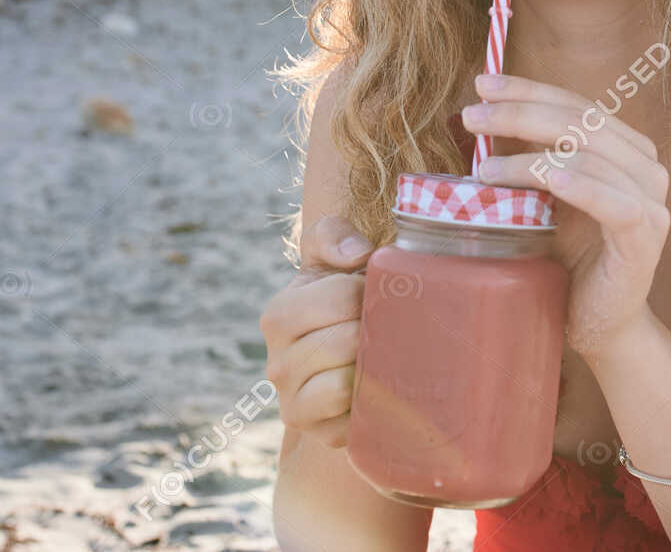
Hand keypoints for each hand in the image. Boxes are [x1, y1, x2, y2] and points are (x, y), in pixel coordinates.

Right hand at [259, 213, 372, 448]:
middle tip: (393, 323)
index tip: (380, 291)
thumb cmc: (340, 296)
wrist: (345, 354)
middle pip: (347, 340)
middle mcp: (278, 364)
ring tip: (387, 351)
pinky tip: (382, 384)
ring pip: (345, 383)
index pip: (342, 296)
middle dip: (379, 328)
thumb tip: (355, 255)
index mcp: (278, 316)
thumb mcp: (330, 258)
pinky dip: (374, 403)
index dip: (373, 289)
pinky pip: (354, 421)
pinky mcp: (321, 435)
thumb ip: (332, 236)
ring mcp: (294, 405)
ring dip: (376, 365)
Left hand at [461, 73, 670, 359]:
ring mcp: (651, 202)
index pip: (576, 105)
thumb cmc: (568, 258)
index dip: (529, 90)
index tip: (482, 84)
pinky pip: (615, 203)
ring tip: (484, 167)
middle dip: (521, 113)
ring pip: (591, 157)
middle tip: (472, 117)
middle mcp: (646, 167)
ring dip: (532, 157)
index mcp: (625, 149)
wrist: (599, 324)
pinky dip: (581, 186)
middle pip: (582, 123)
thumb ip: (532, 158)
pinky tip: (549, 180)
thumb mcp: (545, 198)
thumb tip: (481, 116)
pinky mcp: (645, 238)